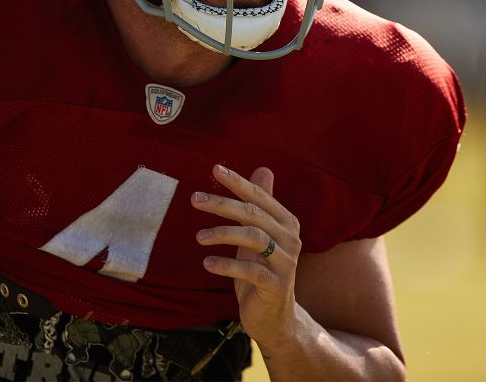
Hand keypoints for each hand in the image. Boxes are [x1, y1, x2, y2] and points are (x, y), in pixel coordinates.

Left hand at [192, 165, 301, 345]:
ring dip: (222, 234)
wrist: (275, 317)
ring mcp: (286, 263)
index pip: (260, 197)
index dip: (238, 182)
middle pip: (254, 214)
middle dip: (222, 204)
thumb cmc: (263, 271)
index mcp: (286, 222)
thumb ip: (261, 205)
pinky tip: (207, 263)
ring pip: (254, 238)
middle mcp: (291, 239)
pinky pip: (250, 270)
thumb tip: (263, 169)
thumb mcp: (260, 236)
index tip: (214, 169)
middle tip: (195, 199)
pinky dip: (227, 265)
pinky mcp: (276, 285)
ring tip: (198, 237)